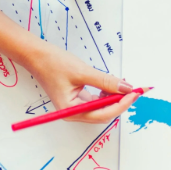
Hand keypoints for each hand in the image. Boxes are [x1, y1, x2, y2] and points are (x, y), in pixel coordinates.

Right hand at [23, 44, 139, 122]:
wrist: (36, 55)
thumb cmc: (53, 63)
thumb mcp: (82, 72)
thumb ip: (105, 81)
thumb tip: (125, 88)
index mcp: (71, 111)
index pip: (103, 114)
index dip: (121, 104)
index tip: (134, 94)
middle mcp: (74, 113)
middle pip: (104, 113)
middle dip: (120, 102)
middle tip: (134, 89)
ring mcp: (75, 106)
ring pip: (101, 107)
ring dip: (114, 97)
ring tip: (123, 84)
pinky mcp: (77, 99)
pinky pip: (96, 100)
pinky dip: (106, 93)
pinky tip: (111, 84)